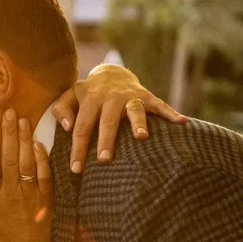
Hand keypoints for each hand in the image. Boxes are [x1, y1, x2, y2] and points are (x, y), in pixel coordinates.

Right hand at [0, 111, 58, 241]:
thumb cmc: (8, 234)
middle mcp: (11, 194)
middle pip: (7, 161)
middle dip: (7, 136)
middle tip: (8, 114)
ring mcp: (29, 194)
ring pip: (26, 164)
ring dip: (24, 141)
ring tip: (23, 120)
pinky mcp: (46, 197)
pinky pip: (44, 174)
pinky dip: (42, 158)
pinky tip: (38, 143)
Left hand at [49, 64, 183, 173]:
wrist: (111, 72)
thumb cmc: (88, 94)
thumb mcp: (70, 96)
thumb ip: (61, 109)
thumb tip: (69, 128)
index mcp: (89, 99)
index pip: (82, 127)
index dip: (78, 148)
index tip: (76, 169)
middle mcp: (110, 97)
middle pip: (107, 120)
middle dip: (106, 139)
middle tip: (104, 160)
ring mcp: (130, 96)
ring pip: (134, 110)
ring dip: (138, 123)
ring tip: (142, 137)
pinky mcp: (147, 96)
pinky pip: (160, 105)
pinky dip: (170, 113)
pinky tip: (181, 122)